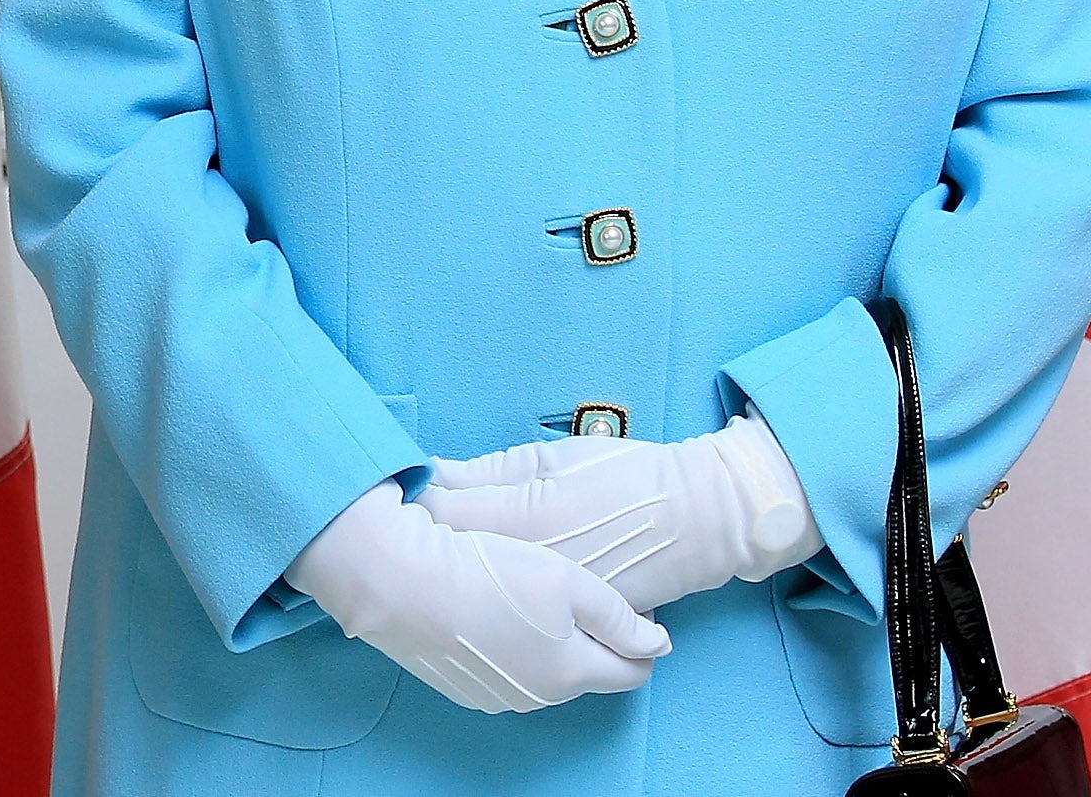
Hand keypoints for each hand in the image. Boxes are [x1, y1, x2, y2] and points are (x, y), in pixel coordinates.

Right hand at [285, 483, 671, 713]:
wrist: (397, 579)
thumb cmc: (486, 570)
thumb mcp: (568, 580)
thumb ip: (620, 617)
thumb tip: (657, 644)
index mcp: (573, 673)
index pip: (633, 671)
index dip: (641, 635)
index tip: (631, 601)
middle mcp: (539, 696)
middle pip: (587, 669)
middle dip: (589, 635)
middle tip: (570, 585)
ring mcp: (497, 696)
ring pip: (543, 669)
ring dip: (545, 640)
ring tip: (521, 590)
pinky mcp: (460, 686)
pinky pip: (504, 669)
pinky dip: (506, 643)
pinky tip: (487, 606)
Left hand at [418, 417, 821, 615]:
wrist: (697, 521)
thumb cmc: (626, 476)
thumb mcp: (551, 459)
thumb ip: (487, 473)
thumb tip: (432, 472)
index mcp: (521, 520)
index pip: (438, 516)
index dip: (408, 503)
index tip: (393, 492)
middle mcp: (530, 573)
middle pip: (448, 561)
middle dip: (423, 542)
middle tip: (406, 521)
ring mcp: (550, 609)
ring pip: (476, 597)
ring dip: (452, 576)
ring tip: (440, 554)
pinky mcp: (569, 631)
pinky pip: (512, 625)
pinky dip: (490, 605)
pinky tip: (480, 588)